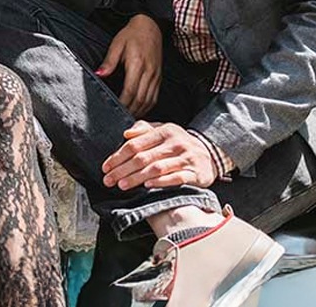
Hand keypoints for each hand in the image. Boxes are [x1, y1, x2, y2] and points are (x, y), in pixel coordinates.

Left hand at [99, 14, 161, 115]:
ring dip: (139, 111)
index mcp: (137, 64)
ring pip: (149, 100)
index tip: (114, 110)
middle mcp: (149, 72)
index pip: (130, 90)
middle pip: (141, 98)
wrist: (150, 26)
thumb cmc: (131, 35)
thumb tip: (99, 75)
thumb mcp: (117, 44)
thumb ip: (109, 61)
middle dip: (130, 110)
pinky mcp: (159, 77)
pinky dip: (147, 106)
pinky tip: (139, 110)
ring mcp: (156, 75)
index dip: (123, 103)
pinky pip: (155, 96)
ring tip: (128, 118)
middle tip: (119, 119)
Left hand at [101, 121, 218, 190]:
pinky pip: (176, 178)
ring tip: (122, 185)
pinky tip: (147, 186)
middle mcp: (176, 143)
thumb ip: (144, 130)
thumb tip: (126, 133)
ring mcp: (186, 158)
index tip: (106, 167)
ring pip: (157, 169)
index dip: (118, 156)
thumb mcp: (163, 131)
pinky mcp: (195, 173)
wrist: (210, 154)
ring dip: (137, 178)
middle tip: (108, 180)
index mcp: (165, 131)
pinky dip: (161, 183)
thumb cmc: (179, 143)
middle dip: (122, 170)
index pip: (135, 144)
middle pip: (143, 158)